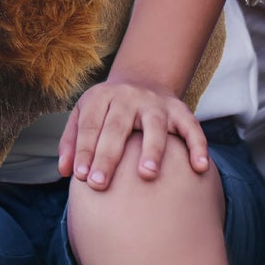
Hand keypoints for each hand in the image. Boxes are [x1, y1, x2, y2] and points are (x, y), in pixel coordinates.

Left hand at [58, 76, 210, 189]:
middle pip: (117, 126)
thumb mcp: (85, 113)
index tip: (81, 178)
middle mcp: (129, 97)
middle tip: (99, 184)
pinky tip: (200, 167)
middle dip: (108, 156)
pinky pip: (191, 126)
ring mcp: (156, 103)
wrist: (143, 79)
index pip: (90, 125)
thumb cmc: (108, 109)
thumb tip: (65, 171)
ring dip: (152, 149)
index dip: (84, 151)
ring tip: (147, 174)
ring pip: (155, 125)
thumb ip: (72, 141)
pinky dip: (198, 145)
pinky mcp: (180, 109)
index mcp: (102, 97)